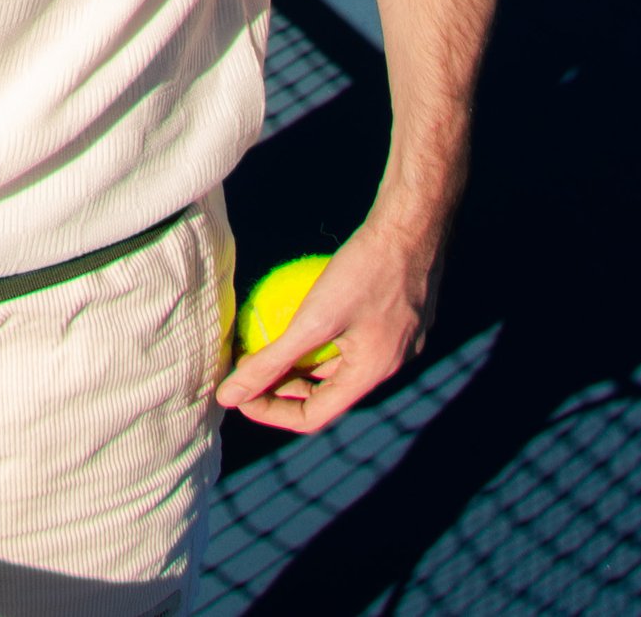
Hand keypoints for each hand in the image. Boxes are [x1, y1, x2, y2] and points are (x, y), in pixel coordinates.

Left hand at [218, 209, 444, 433]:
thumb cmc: (364, 270)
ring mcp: (396, 340)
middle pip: (327, 393)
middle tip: (246, 365)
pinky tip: (297, 310)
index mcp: (371, 376)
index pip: (313, 417)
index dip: (271, 411)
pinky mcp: (395, 316)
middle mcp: (387, 366)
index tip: (238, 392)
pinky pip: (352, 338)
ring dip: (303, 362)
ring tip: (266, 341)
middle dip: (283, 387)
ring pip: (339, 364)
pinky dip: (322, 336)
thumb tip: (230, 394)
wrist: (411, 224)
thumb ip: (272, 361)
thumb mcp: (314, 319)